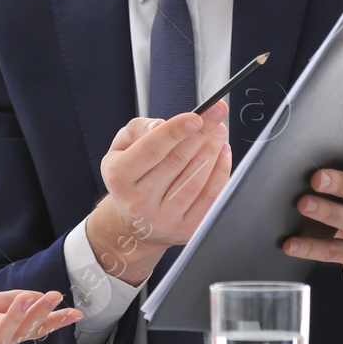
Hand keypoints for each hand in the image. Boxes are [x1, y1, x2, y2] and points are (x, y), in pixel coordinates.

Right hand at [86, 100, 231, 285]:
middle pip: (178, 161)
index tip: (196, 116)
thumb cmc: (130, 178)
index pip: (151, 149)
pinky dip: (221, 173)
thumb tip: (161, 125)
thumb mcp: (120, 148)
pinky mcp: (186, 230)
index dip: (176, 130)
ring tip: (219, 131)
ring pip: (196, 180)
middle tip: (216, 113)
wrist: (133, 225)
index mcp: (120, 177)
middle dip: (202, 133)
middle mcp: (139, 202)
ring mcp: (164, 219)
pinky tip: (223, 154)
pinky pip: (210, 199)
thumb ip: (137, 130)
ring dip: (213, 151)